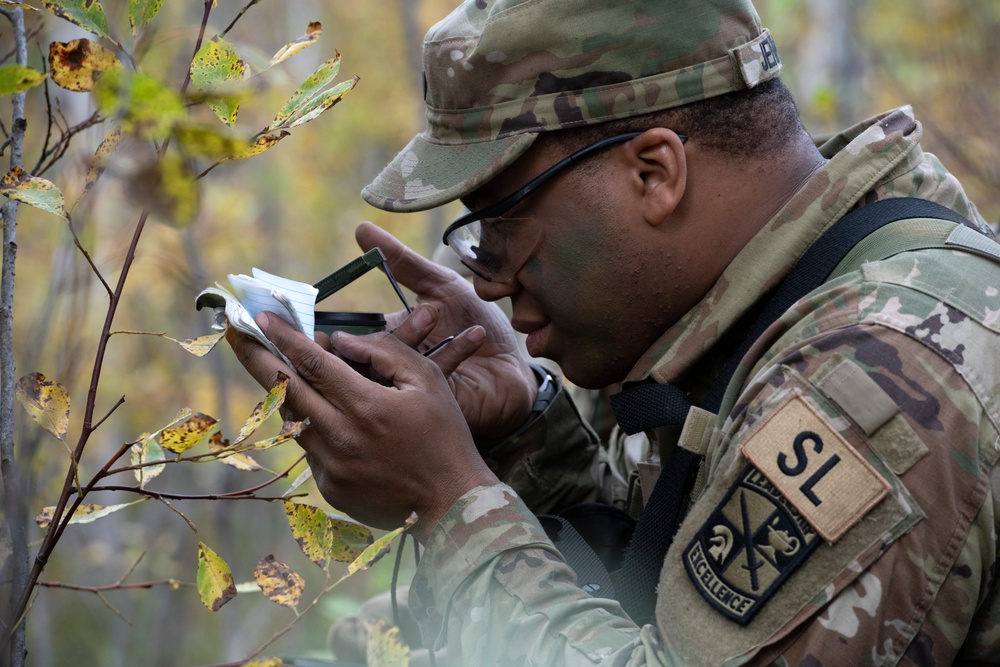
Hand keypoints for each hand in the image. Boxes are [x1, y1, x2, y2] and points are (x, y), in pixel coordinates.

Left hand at [227, 312, 498, 539]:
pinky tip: (329, 417)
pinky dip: (314, 426)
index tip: (262, 317)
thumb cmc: (446, 437)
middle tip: (237, 334)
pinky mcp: (329, 487)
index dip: (285, 336)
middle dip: (256, 358)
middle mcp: (339, 438)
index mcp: (365, 407)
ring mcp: (330, 467)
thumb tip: (340, 341)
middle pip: (285, 390)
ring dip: (288, 392)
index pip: (313, 363)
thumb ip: (384, 352)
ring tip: (284, 370)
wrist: (451, 504)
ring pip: (295, 419)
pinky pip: (311, 448)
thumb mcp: (428, 381)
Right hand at [356, 222, 537, 438]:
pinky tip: (475, 334)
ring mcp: (415, 389)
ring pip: (396, 373)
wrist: (513, 363)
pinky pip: (436, 379)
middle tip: (399, 321)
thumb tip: (362, 229)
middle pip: (365, 361)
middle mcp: (396, 368)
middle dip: (375, 340)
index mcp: (388, 339)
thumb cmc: (476, 321)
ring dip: (416, 340)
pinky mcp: (439, 400)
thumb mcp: (440, 285)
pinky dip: (456, 353)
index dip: (337, 337)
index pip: (351, 341)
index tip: (329, 327)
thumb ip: (402, 263)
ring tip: (433, 316)